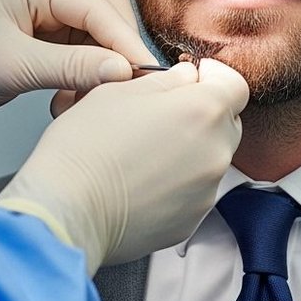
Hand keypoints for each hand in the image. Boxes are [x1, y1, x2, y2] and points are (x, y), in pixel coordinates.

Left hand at [0, 0, 158, 130]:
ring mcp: (45, 12)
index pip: (98, 5)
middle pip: (106, 13)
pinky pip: (82, 52)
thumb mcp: (12, 68)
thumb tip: (124, 72)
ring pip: (98, 36)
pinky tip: (65, 101)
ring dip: (98, 70)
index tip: (147, 76)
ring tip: (83, 102)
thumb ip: (72, 67)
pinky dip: (82, 77)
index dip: (126, 42)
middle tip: (123, 91)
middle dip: (116, 52)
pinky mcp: (43, 37)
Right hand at [0, 59, 248, 274]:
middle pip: (226, 124)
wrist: (66, 211)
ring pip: (209, 160)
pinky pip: (194, 193)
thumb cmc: (85, 147)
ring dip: (189, 151)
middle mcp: (216, 153)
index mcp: (203, 112)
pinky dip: (177, 184)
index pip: (235, 85)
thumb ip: (165, 80)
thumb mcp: (118, 90)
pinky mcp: (190, 222)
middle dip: (202, 114)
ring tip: (144, 153)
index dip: (213, 77)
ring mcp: (206, 192)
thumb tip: (185, 78)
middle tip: (162, 114)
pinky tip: (141, 181)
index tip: (192, 79)